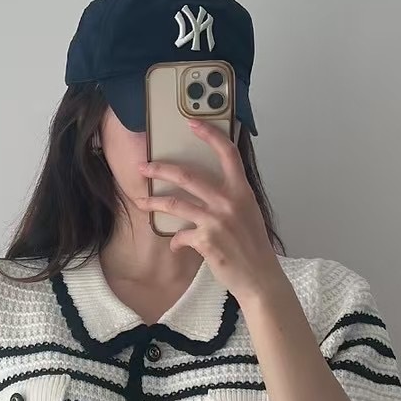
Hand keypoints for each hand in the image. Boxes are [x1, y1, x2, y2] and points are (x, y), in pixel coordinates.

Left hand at [133, 118, 282, 301]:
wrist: (260, 277)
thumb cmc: (253, 247)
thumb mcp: (248, 213)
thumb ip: (231, 197)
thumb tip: (207, 191)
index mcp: (242, 190)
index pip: (227, 153)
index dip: (209, 135)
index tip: (192, 123)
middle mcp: (229, 201)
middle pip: (187, 176)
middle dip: (160, 169)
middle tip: (144, 167)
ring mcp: (216, 220)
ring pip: (175, 204)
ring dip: (154, 203)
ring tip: (140, 202)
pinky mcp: (206, 240)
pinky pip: (181, 236)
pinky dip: (176, 241)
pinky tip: (177, 245)